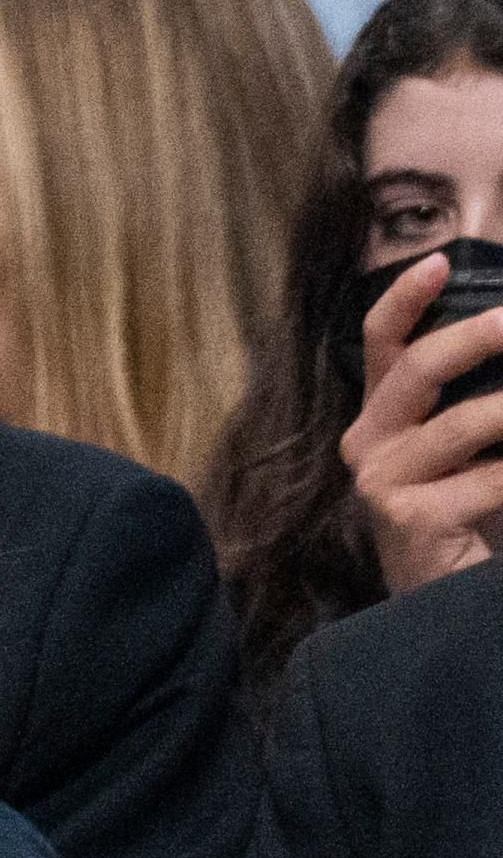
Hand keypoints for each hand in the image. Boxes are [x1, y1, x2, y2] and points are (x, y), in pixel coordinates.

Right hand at [342, 254, 502, 594]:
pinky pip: (489, 479)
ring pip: (464, 424)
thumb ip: (478, 398)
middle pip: (417, 370)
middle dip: (478, 336)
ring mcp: (382, 483)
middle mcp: (368, 443)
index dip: (405, 299)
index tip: (439, 263)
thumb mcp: (468, 443)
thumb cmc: (464, 508)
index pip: (381, 343)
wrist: (443, 595)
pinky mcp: (409, 520)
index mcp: (380, 416)